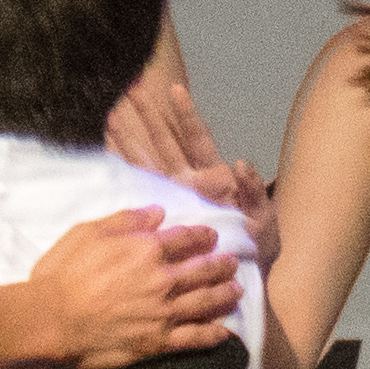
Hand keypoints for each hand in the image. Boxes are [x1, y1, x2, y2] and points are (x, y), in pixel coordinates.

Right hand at [30, 206, 242, 368]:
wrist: (50, 321)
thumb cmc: (63, 274)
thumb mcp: (88, 232)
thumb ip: (126, 220)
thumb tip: (158, 212)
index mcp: (146, 250)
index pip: (186, 238)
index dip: (202, 235)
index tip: (211, 235)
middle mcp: (163, 280)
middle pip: (203, 270)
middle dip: (222, 264)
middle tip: (232, 262)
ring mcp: (163, 313)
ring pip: (206, 302)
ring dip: (225, 294)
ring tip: (237, 291)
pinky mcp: (157, 342)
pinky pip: (194, 338)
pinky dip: (213, 335)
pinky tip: (225, 332)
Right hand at [105, 79, 277, 268]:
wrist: (244, 280)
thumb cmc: (258, 248)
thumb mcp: (264, 219)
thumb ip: (253, 192)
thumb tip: (241, 163)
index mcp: (213, 179)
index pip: (196, 139)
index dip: (186, 115)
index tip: (175, 88)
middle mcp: (188, 184)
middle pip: (164, 143)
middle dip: (148, 116)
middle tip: (132, 88)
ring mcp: (172, 200)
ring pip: (145, 164)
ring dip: (128, 140)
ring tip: (109, 115)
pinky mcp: (162, 217)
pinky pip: (139, 195)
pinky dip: (123, 177)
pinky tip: (105, 161)